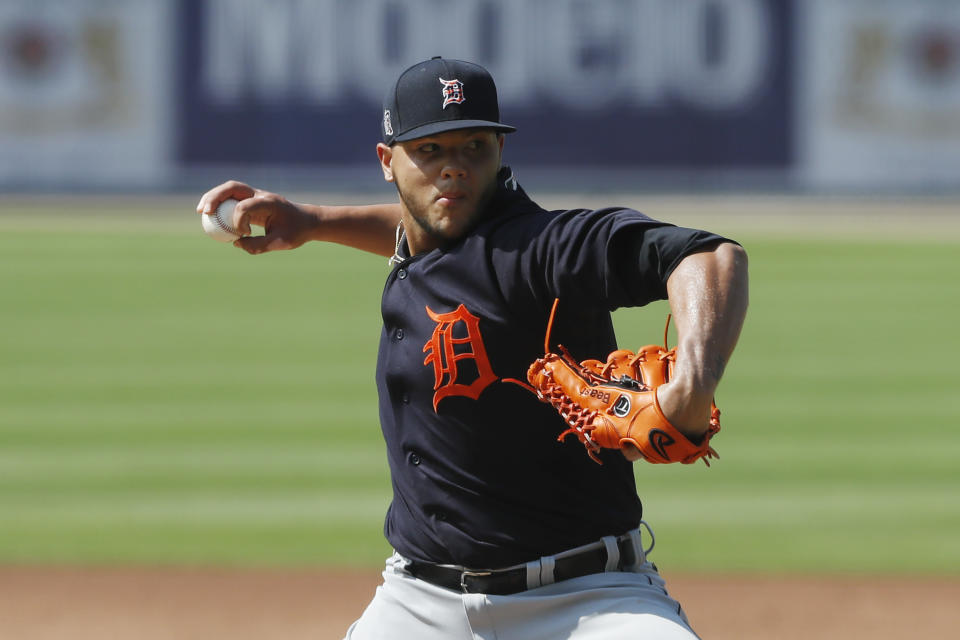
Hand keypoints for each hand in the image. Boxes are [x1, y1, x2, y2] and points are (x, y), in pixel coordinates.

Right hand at [196, 180, 318, 253]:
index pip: (245, 206)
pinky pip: (232, 199)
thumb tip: (237, 244)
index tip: (244, 234)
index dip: (238, 220)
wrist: (307, 221)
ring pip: (229, 190)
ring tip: (201, 211)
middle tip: (203, 211)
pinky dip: (220, 204)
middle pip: (232, 188)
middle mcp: (260, 195)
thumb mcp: (282, 242)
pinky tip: (210, 215)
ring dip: (213, 198)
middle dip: (215, 197)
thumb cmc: (297, 231)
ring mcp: (255, 196)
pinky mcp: (251, 201)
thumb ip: (259, 245)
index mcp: (269, 202)